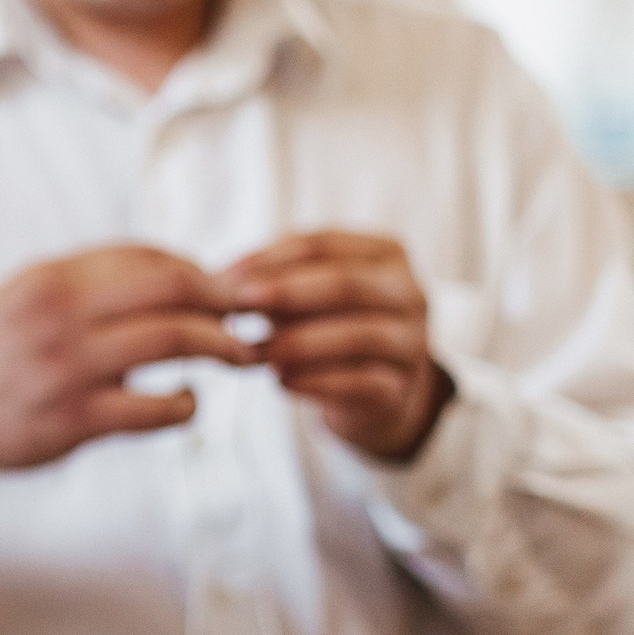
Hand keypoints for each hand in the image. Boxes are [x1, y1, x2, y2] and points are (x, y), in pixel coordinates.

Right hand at [0, 244, 252, 535]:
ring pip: (175, 340)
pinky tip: (187, 401)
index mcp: (51, 278)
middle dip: (225, 299)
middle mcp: (59, 315)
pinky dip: (189, 404)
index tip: (220, 289)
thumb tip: (181, 269)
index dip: (197, 269)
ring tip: (241, 356)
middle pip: (172, 287)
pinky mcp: (76, 422)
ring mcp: (68, 369)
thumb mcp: (29, 294)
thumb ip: (92, 279)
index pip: (147, 255)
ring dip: (223, 345)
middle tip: (251, 316)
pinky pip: (159, 409)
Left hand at [226, 232, 451, 459]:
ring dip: (299, 342)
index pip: (323, 244)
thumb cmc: (328, 324)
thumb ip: (273, 281)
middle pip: (347, 284)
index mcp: (384, 254)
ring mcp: (412, 341)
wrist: (373, 390)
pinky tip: (280, 381)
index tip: (225, 275)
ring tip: (256, 351)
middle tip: (240, 302)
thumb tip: (221, 282)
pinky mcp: (402, 387)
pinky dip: (316, 381)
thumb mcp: (304, 295)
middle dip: (288, 291)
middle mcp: (408, 292)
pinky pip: (361, 382)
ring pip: (359, 335)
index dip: (270, 258)